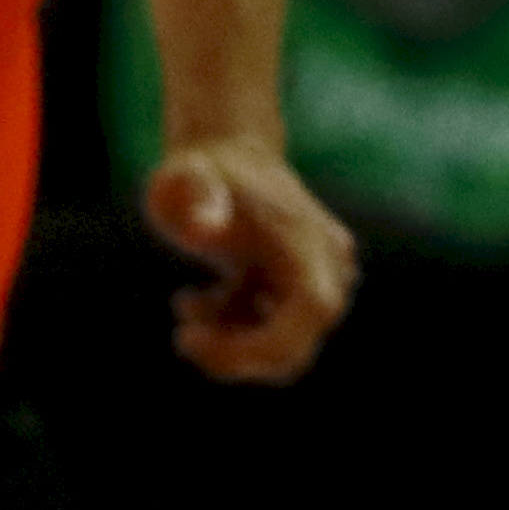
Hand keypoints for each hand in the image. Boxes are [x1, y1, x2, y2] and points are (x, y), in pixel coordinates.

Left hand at [145, 141, 352, 382]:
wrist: (222, 154)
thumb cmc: (198, 167)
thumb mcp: (183, 176)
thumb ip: (193, 193)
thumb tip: (203, 230)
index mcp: (308, 241)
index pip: (311, 312)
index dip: (261, 344)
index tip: (194, 340)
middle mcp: (325, 265)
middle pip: (296, 347)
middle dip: (235, 355)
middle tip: (183, 337)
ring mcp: (315, 279)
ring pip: (281, 349)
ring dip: (229, 341)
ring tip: (189, 303)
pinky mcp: (297, 289)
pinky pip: (270, 336)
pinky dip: (231, 330)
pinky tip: (197, 300)